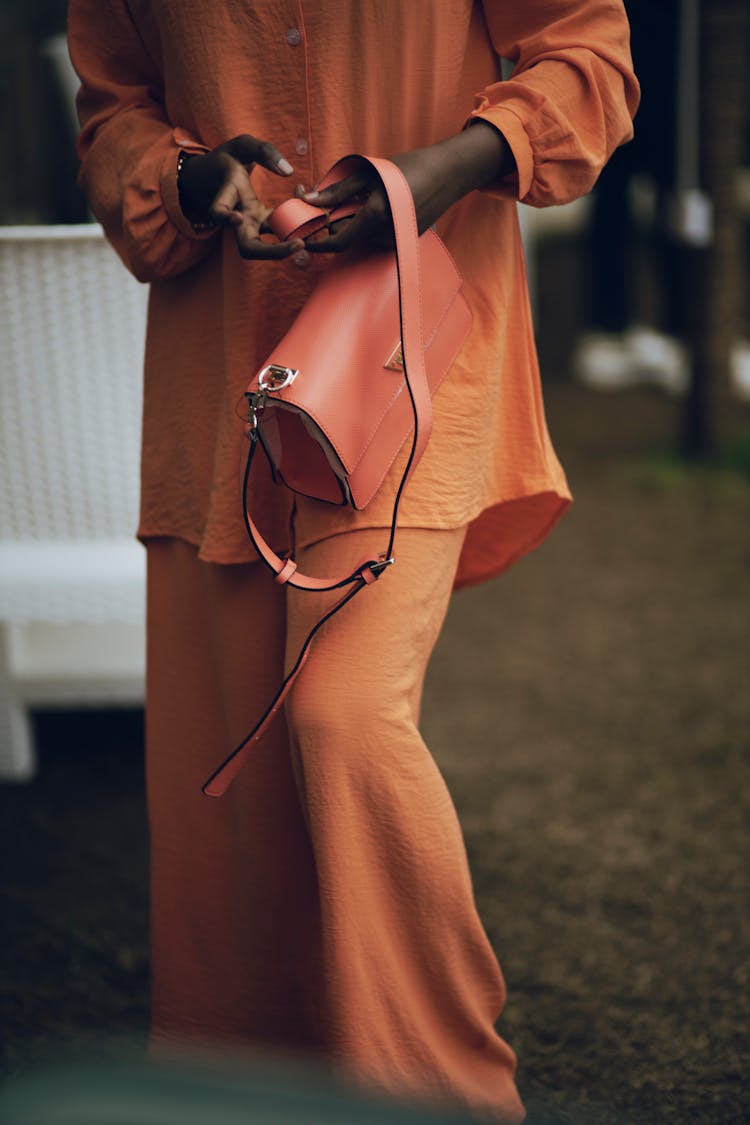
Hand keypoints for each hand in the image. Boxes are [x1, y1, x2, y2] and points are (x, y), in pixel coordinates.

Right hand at [178, 135, 304, 259]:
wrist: (215, 177)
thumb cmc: (228, 159)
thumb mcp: (241, 145)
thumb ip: (264, 151)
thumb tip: (289, 172)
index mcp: (227, 194)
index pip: (217, 210)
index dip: (224, 217)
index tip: (239, 217)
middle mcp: (238, 216)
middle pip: (248, 247)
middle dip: (273, 252)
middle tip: (300, 244)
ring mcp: (250, 224)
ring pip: (263, 249)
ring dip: (286, 250)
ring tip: (308, 240)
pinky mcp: (261, 224)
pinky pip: (277, 234)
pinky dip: (294, 233)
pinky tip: (311, 228)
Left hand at [299, 121, 513, 253]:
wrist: (448, 175)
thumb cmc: (408, 167)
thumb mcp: (369, 172)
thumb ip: (337, 190)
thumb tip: (308, 199)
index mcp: (375, 217)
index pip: (337, 241)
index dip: (316, 241)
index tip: (300, 235)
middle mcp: (385, 236)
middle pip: (346, 237)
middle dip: (330, 222)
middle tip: (319, 198)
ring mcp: (395, 242)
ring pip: (359, 237)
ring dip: (349, 221)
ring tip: (354, 196)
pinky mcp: (401, 242)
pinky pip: (373, 236)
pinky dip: (365, 223)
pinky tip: (373, 204)